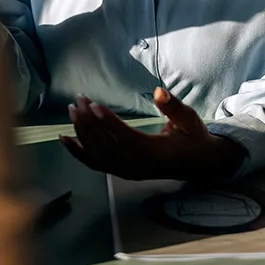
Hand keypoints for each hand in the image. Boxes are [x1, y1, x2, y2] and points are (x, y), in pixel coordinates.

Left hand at [60, 88, 245, 181]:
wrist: (201, 164)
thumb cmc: (194, 138)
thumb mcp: (191, 120)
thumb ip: (174, 107)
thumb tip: (159, 91)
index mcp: (155, 153)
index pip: (125, 138)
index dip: (107, 122)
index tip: (92, 104)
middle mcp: (139, 166)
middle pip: (107, 146)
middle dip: (89, 122)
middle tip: (78, 100)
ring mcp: (129, 171)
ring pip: (99, 155)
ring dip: (82, 133)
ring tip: (72, 110)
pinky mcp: (123, 172)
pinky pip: (97, 164)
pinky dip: (78, 153)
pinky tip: (64, 139)